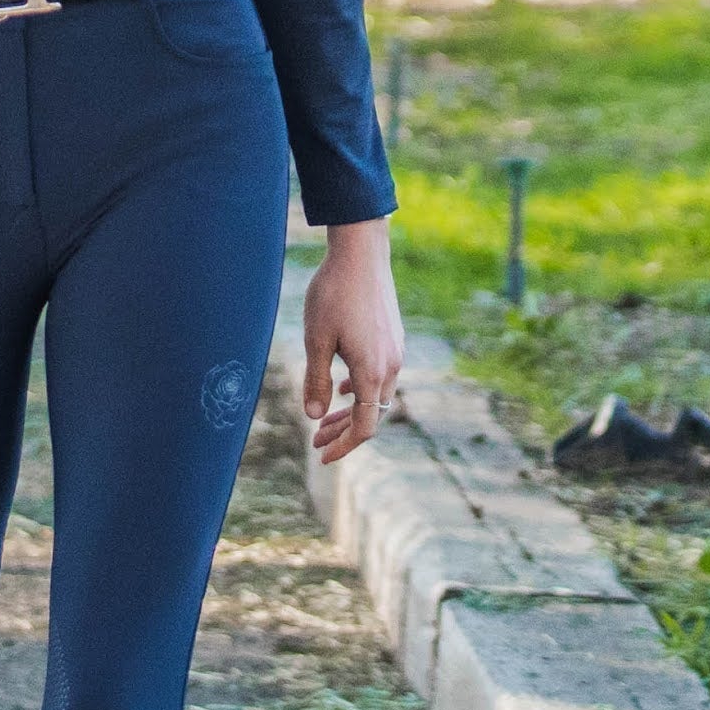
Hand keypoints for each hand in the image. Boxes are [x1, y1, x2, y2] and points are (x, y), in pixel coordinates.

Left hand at [301, 216, 405, 462]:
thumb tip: (314, 416)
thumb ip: (316, 381)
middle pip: (372, 414)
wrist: (361, 253)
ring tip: (325, 418)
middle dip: (344, 432)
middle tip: (316, 442)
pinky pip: (380, 375)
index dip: (344, 445)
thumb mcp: (316, 340)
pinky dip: (361, 389)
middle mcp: (391, 365)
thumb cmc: (334, 294)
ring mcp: (395, 351)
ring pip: (377, 395)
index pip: (365, 426)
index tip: (322, 455)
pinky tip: (343, 386)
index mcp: (372, 372)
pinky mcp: (393, 337)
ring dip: (352, 410)